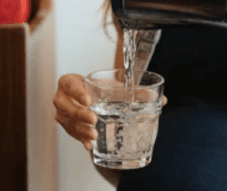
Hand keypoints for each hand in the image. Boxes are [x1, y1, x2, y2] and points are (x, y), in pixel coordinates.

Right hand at [53, 73, 167, 151]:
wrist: (89, 97)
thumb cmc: (101, 89)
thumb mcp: (116, 87)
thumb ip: (137, 92)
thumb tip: (163, 100)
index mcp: (70, 82)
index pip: (69, 83)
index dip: (77, 91)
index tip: (89, 99)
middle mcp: (63, 97)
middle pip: (66, 106)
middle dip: (79, 114)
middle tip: (94, 119)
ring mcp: (63, 113)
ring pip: (68, 122)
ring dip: (81, 129)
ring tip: (94, 134)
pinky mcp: (68, 126)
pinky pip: (72, 134)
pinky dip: (82, 139)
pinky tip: (90, 144)